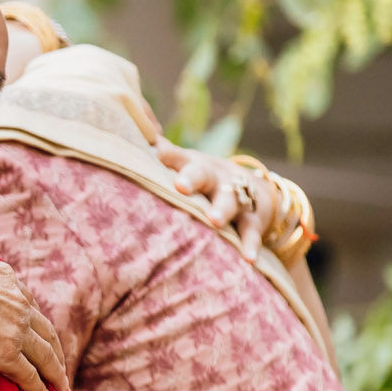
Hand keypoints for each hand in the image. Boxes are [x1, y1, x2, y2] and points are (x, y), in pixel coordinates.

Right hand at [0, 227, 66, 390]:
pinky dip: (40, 389)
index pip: (28, 302)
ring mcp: (15, 331)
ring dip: (55, 372)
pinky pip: (29, 376)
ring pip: (45, 355)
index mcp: (7, 280)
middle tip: (60, 362)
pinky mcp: (6, 354)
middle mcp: (19, 305)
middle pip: (45, 331)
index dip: (34, 318)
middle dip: (55, 348)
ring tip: (60, 386)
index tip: (37, 329)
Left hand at [155, 142, 277, 262]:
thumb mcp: (186, 164)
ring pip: (229, 202)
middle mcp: (215, 178)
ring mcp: (235, 197)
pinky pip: (251, 231)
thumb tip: (139, 131)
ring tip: (214, 221)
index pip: (180, 157)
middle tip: (180, 187)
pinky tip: (248, 259)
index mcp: (194, 166)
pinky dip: (250, 244)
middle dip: (192, 179)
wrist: (250, 187)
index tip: (157, 154)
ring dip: (222, 210)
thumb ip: (164, 155)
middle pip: (203, 175)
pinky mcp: (252, 218)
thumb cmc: (202, 178)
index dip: (169, 155)